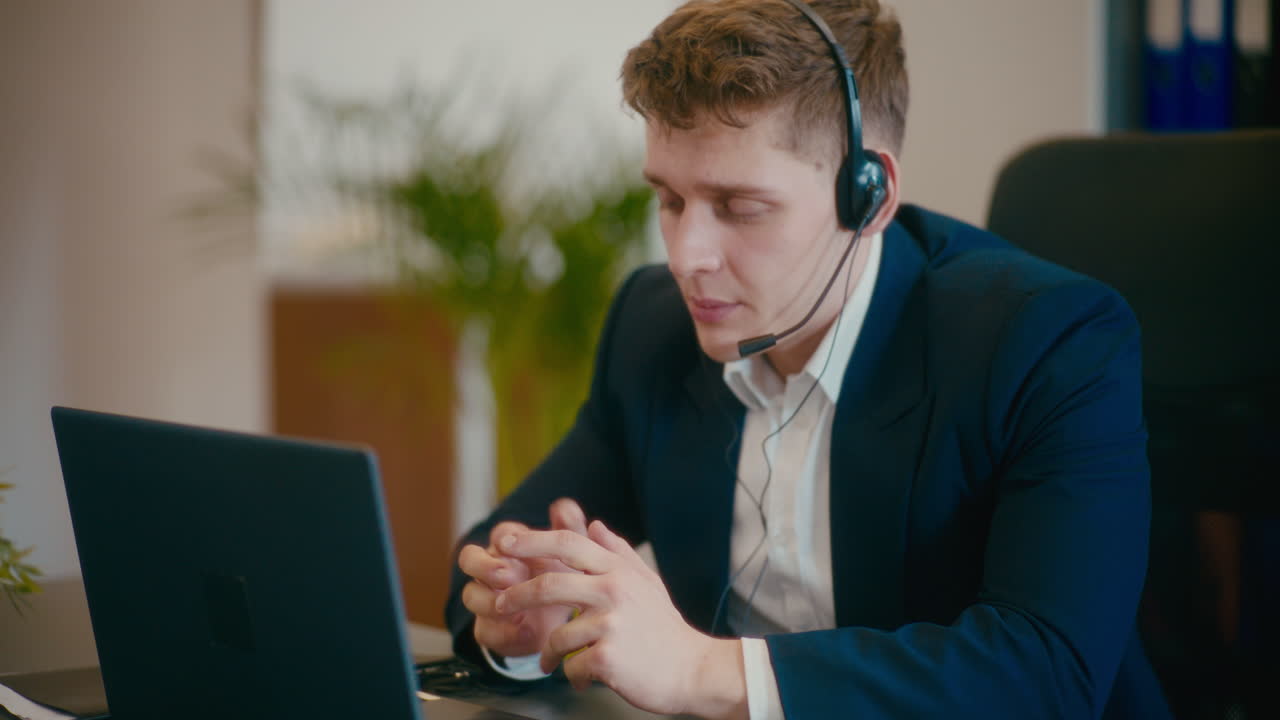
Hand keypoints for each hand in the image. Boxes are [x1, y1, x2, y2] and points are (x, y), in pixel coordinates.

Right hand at [457, 498, 588, 657]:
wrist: (565, 621)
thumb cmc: (563, 576)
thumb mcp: (572, 555)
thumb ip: (570, 529)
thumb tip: (563, 505)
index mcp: (512, 546)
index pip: (500, 534)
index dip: (506, 538)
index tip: (516, 546)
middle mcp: (492, 569)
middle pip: (469, 558)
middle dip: (483, 565)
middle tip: (506, 575)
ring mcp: (487, 598)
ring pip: (470, 595)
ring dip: (489, 601)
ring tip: (513, 608)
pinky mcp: (490, 628)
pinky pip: (484, 630)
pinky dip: (503, 633)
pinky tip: (525, 633)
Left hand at [494, 520, 746, 719]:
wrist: (693, 670)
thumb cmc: (666, 628)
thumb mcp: (646, 581)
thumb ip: (617, 551)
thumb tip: (593, 524)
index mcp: (618, 570)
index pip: (568, 543)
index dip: (532, 540)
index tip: (503, 541)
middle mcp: (613, 591)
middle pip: (548, 584)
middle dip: (515, 594)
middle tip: (499, 604)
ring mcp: (610, 624)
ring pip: (556, 634)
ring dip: (547, 653)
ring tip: (551, 662)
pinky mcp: (608, 656)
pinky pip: (571, 666)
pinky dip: (572, 675)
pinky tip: (583, 678)